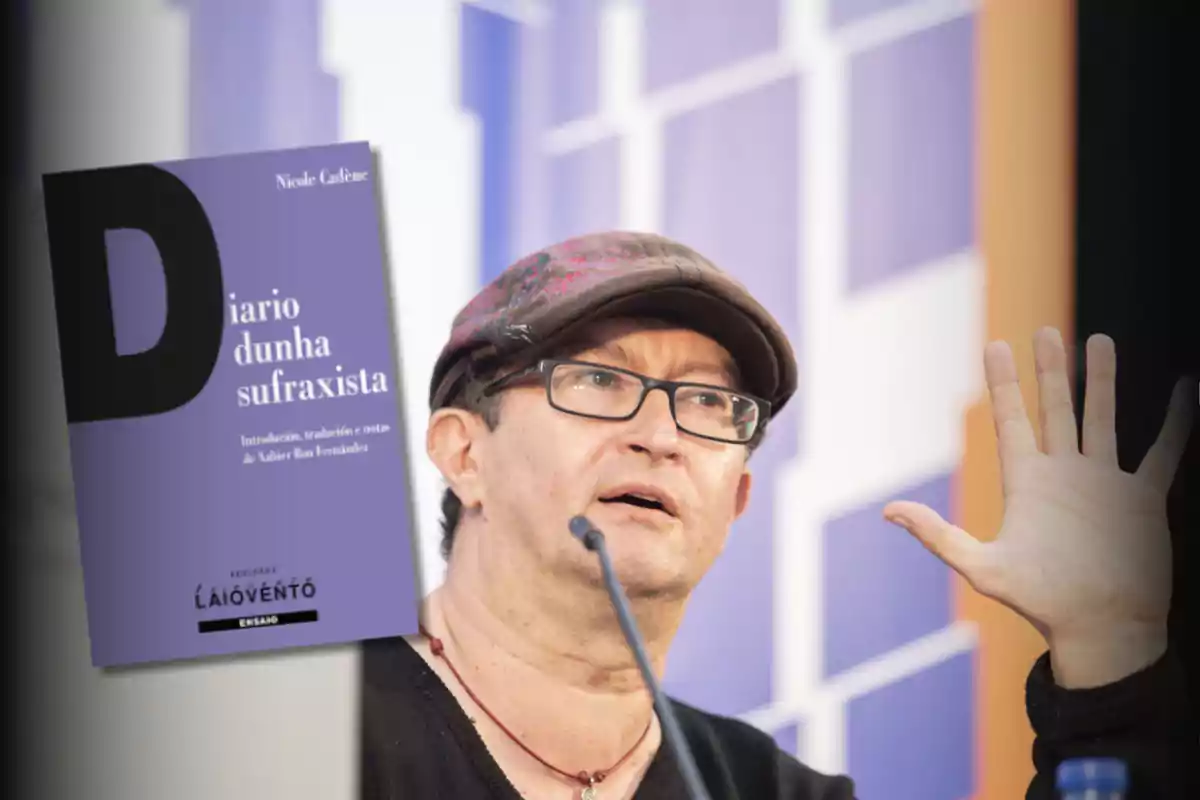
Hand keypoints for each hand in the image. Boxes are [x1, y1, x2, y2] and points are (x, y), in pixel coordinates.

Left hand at [883, 327, 1192, 687]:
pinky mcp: (1142, 500)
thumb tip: (887, 511)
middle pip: (1055, 409)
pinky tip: (1182, 390)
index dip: (1003, 383)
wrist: (1101, 630)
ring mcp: (1104, 484)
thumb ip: (938, 536)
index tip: (995, 344)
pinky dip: (1174, 424)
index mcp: (1027, 483)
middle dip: (1051, 370)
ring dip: (1101, 382)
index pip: (1012, 420)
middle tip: (1046, 330)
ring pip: (1102, 419)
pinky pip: (1162, 453)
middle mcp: (1064, 475)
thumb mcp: (983, 567)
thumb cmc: (1041, 603)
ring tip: (1099, 340)